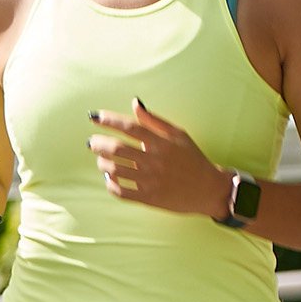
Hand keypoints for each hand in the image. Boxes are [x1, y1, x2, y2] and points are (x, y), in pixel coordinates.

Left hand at [89, 100, 226, 215]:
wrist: (209, 189)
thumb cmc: (192, 158)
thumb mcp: (178, 135)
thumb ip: (154, 120)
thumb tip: (135, 103)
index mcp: (162, 143)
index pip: (130, 127)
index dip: (109, 120)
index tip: (94, 117)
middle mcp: (155, 161)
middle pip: (116, 149)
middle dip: (98, 143)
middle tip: (91, 142)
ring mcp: (151, 180)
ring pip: (114, 170)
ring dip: (102, 163)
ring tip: (100, 159)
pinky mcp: (149, 198)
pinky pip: (121, 192)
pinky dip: (110, 185)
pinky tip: (110, 178)